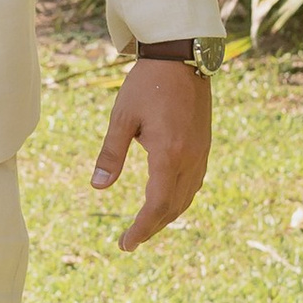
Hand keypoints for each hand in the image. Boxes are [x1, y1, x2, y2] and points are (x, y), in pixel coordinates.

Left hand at [91, 57, 211, 250]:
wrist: (183, 58)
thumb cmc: (147, 84)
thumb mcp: (122, 118)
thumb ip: (111, 155)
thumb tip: (98, 187)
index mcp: (169, 155)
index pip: (156, 206)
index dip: (141, 228)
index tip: (125, 244)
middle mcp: (190, 160)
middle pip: (172, 208)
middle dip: (151, 228)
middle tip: (129, 241)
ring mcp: (201, 154)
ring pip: (186, 198)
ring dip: (166, 216)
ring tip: (146, 226)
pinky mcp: (204, 146)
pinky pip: (194, 183)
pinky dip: (179, 199)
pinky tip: (167, 200)